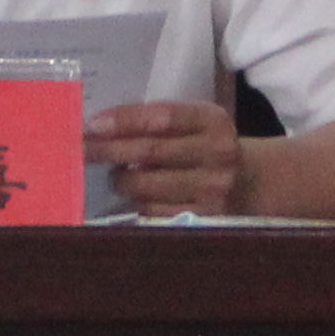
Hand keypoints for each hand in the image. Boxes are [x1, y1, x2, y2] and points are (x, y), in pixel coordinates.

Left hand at [86, 94, 243, 215]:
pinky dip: (139, 202)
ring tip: (116, 176)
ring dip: (122, 180)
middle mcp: (217, 153)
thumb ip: (162, 121)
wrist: (252, 182)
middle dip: (109, 150)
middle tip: (81, 149)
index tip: (93, 123)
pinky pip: (157, 211)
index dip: (125, 120)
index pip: (162, 117)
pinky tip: (138, 195)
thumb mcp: (198, 123)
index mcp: (213, 121)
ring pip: (148, 186)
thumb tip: (103, 127)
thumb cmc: (210, 145)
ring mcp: (213, 189)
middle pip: (151, 151)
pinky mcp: (206, 218)